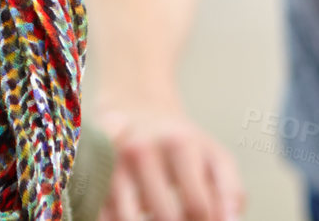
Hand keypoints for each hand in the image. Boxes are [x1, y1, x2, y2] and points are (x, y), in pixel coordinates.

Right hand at [96, 104, 243, 220]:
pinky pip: (104, 216)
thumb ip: (230, 191)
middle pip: (165, 217)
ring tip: (157, 215)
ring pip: (129, 220)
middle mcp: (142, 151)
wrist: (133, 109)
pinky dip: (120, 220)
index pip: (198, 207)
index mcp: (179, 145)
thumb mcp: (213, 157)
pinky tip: (134, 214)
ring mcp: (111, 163)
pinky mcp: (88, 175)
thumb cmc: (181, 143)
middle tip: (178, 218)